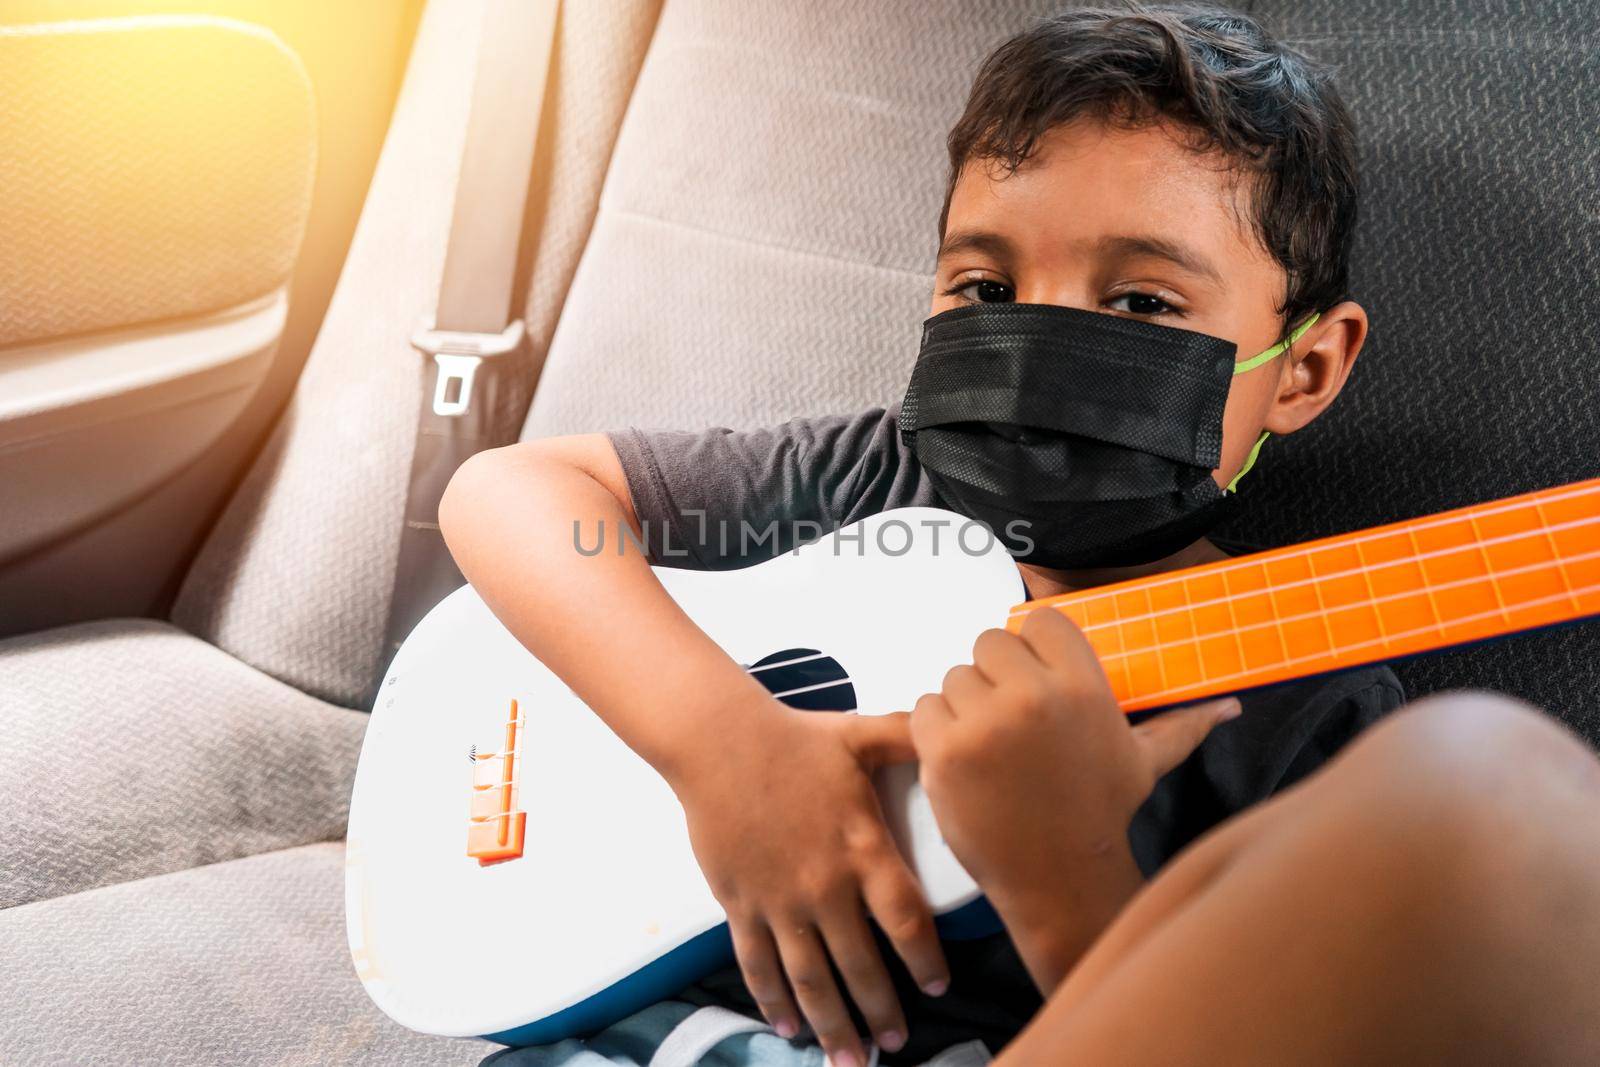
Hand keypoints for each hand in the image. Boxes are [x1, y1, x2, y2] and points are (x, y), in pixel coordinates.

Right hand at [671, 702, 949, 1066]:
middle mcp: (825, 885)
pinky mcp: (741, 904)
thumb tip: (948, 726)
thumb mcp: (860, 735)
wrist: (718, 742)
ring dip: (832, 1024)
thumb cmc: (794, 738)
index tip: (938, 987)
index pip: (905, 919)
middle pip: (861, 965)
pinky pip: (758, 964)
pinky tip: (787, 1028)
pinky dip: (772, 1001)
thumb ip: (908, 738)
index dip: (924, 960)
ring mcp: (780, 901)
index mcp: (862, 848)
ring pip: (811, 979)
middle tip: (896, 1043)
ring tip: (850, 1059)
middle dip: (881, 1011)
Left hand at [910, 607, 1239, 982]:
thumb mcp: (1144, 762)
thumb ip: (1184, 725)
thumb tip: (1232, 707)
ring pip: (954, 676)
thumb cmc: (1099, 812)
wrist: (1058, 877)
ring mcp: (985, 724)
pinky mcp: (944, 751)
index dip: (1032, 649)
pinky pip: (924, 709)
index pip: (1039, 620)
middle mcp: (1034, 697)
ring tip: (992, 748)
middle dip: (995, 676)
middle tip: (1010, 721)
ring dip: (964, 706)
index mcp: (1083, 687)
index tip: (1036, 682)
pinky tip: (965, 762)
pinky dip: (935, 731)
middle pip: (988, 642)